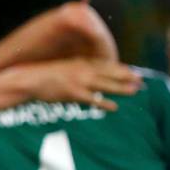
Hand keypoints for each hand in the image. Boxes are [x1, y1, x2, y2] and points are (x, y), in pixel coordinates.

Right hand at [15, 59, 140, 110]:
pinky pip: (92, 99)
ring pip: (105, 84)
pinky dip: (104, 103)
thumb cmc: (42, 75)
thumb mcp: (61, 67)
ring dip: (121, 88)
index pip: (105, 65)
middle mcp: (82, 70)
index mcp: (79, 62)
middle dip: (127, 76)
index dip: (120, 68)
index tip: (133, 71)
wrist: (28, 79)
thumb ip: (75, 70)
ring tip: (135, 91)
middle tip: (141, 80)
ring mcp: (78, 81)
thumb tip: (85, 75)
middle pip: (110, 73)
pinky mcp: (73, 93)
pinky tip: (114, 107)